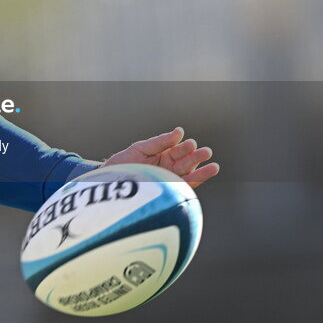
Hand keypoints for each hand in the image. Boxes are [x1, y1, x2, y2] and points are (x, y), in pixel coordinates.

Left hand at [101, 127, 218, 188]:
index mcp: (163, 154)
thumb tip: (180, 131)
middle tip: (205, 152)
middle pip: (186, 161)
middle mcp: (169, 167)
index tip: (190, 144)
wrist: (109, 183)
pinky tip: (208, 174)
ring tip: (213, 166)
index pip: (178, 150)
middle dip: (196, 157)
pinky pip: (186, 186)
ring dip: (202, 170)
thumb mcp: (140, 149)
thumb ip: (160, 142)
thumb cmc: (124, 164)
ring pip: (190, 174)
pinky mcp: (170, 191)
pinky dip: (197, 181)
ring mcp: (171, 180)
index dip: (184, 147)